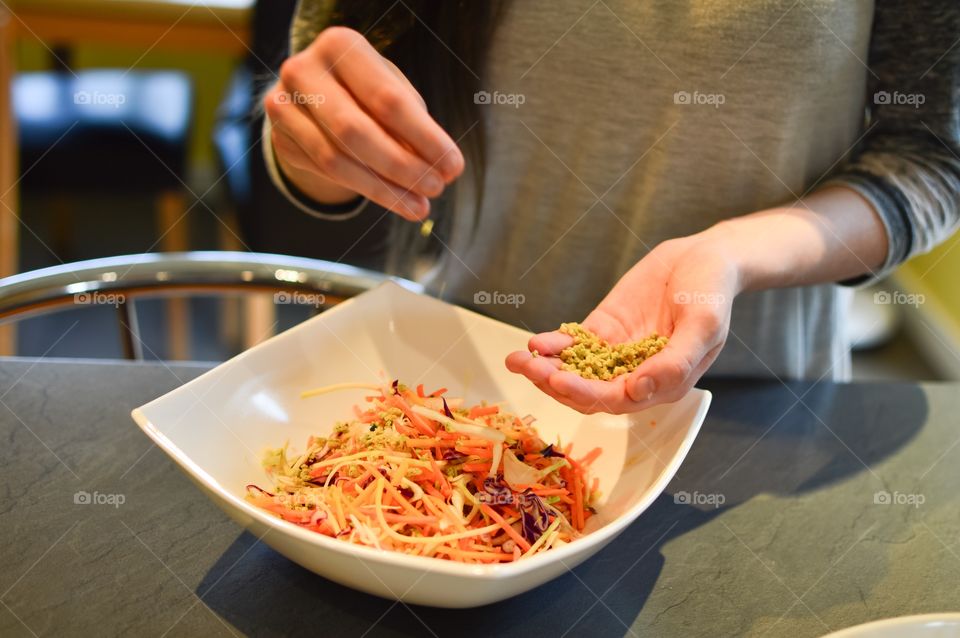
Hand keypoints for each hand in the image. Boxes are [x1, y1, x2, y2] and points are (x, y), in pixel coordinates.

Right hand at [264, 26, 463, 220]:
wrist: (313, 95)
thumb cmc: (365, 89)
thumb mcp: (392, 92)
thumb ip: (412, 123)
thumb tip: (439, 166)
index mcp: (339, 45)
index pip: (387, 99)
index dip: (424, 138)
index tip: (454, 167)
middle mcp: (303, 71)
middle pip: (355, 131)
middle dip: (402, 166)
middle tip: (437, 187)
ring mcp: (283, 107)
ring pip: (337, 160)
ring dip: (385, 189)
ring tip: (421, 205)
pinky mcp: (281, 140)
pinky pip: (326, 173)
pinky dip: (368, 191)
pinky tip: (398, 201)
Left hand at [506, 233, 741, 413]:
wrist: (704, 259)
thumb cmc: (711, 294)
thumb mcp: (704, 326)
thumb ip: (675, 362)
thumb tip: (638, 390)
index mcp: (663, 385)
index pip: (617, 400)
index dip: (586, 394)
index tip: (559, 381)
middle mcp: (635, 376)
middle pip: (587, 391)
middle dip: (554, 383)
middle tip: (527, 368)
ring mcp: (616, 354)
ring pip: (574, 371)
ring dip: (544, 369)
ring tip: (517, 359)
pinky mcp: (603, 331)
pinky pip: (572, 346)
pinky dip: (554, 346)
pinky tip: (536, 342)